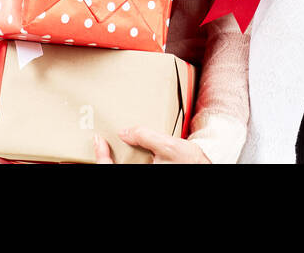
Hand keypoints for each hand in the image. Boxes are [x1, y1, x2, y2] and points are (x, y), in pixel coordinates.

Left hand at [92, 128, 211, 163]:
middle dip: (105, 157)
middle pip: (114, 167)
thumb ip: (145, 136)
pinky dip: (126, 159)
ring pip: (123, 166)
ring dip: (115, 159)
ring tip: (111, 146)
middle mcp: (140, 173)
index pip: (111, 168)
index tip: (98, 140)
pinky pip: (131, 165)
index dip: (101, 156)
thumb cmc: (190, 161)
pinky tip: (129, 150)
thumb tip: (125, 132)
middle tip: (100, 143)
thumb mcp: (168, 145)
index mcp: (142, 172)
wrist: (205, 167)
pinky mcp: (149, 170)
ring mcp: (144, 172)